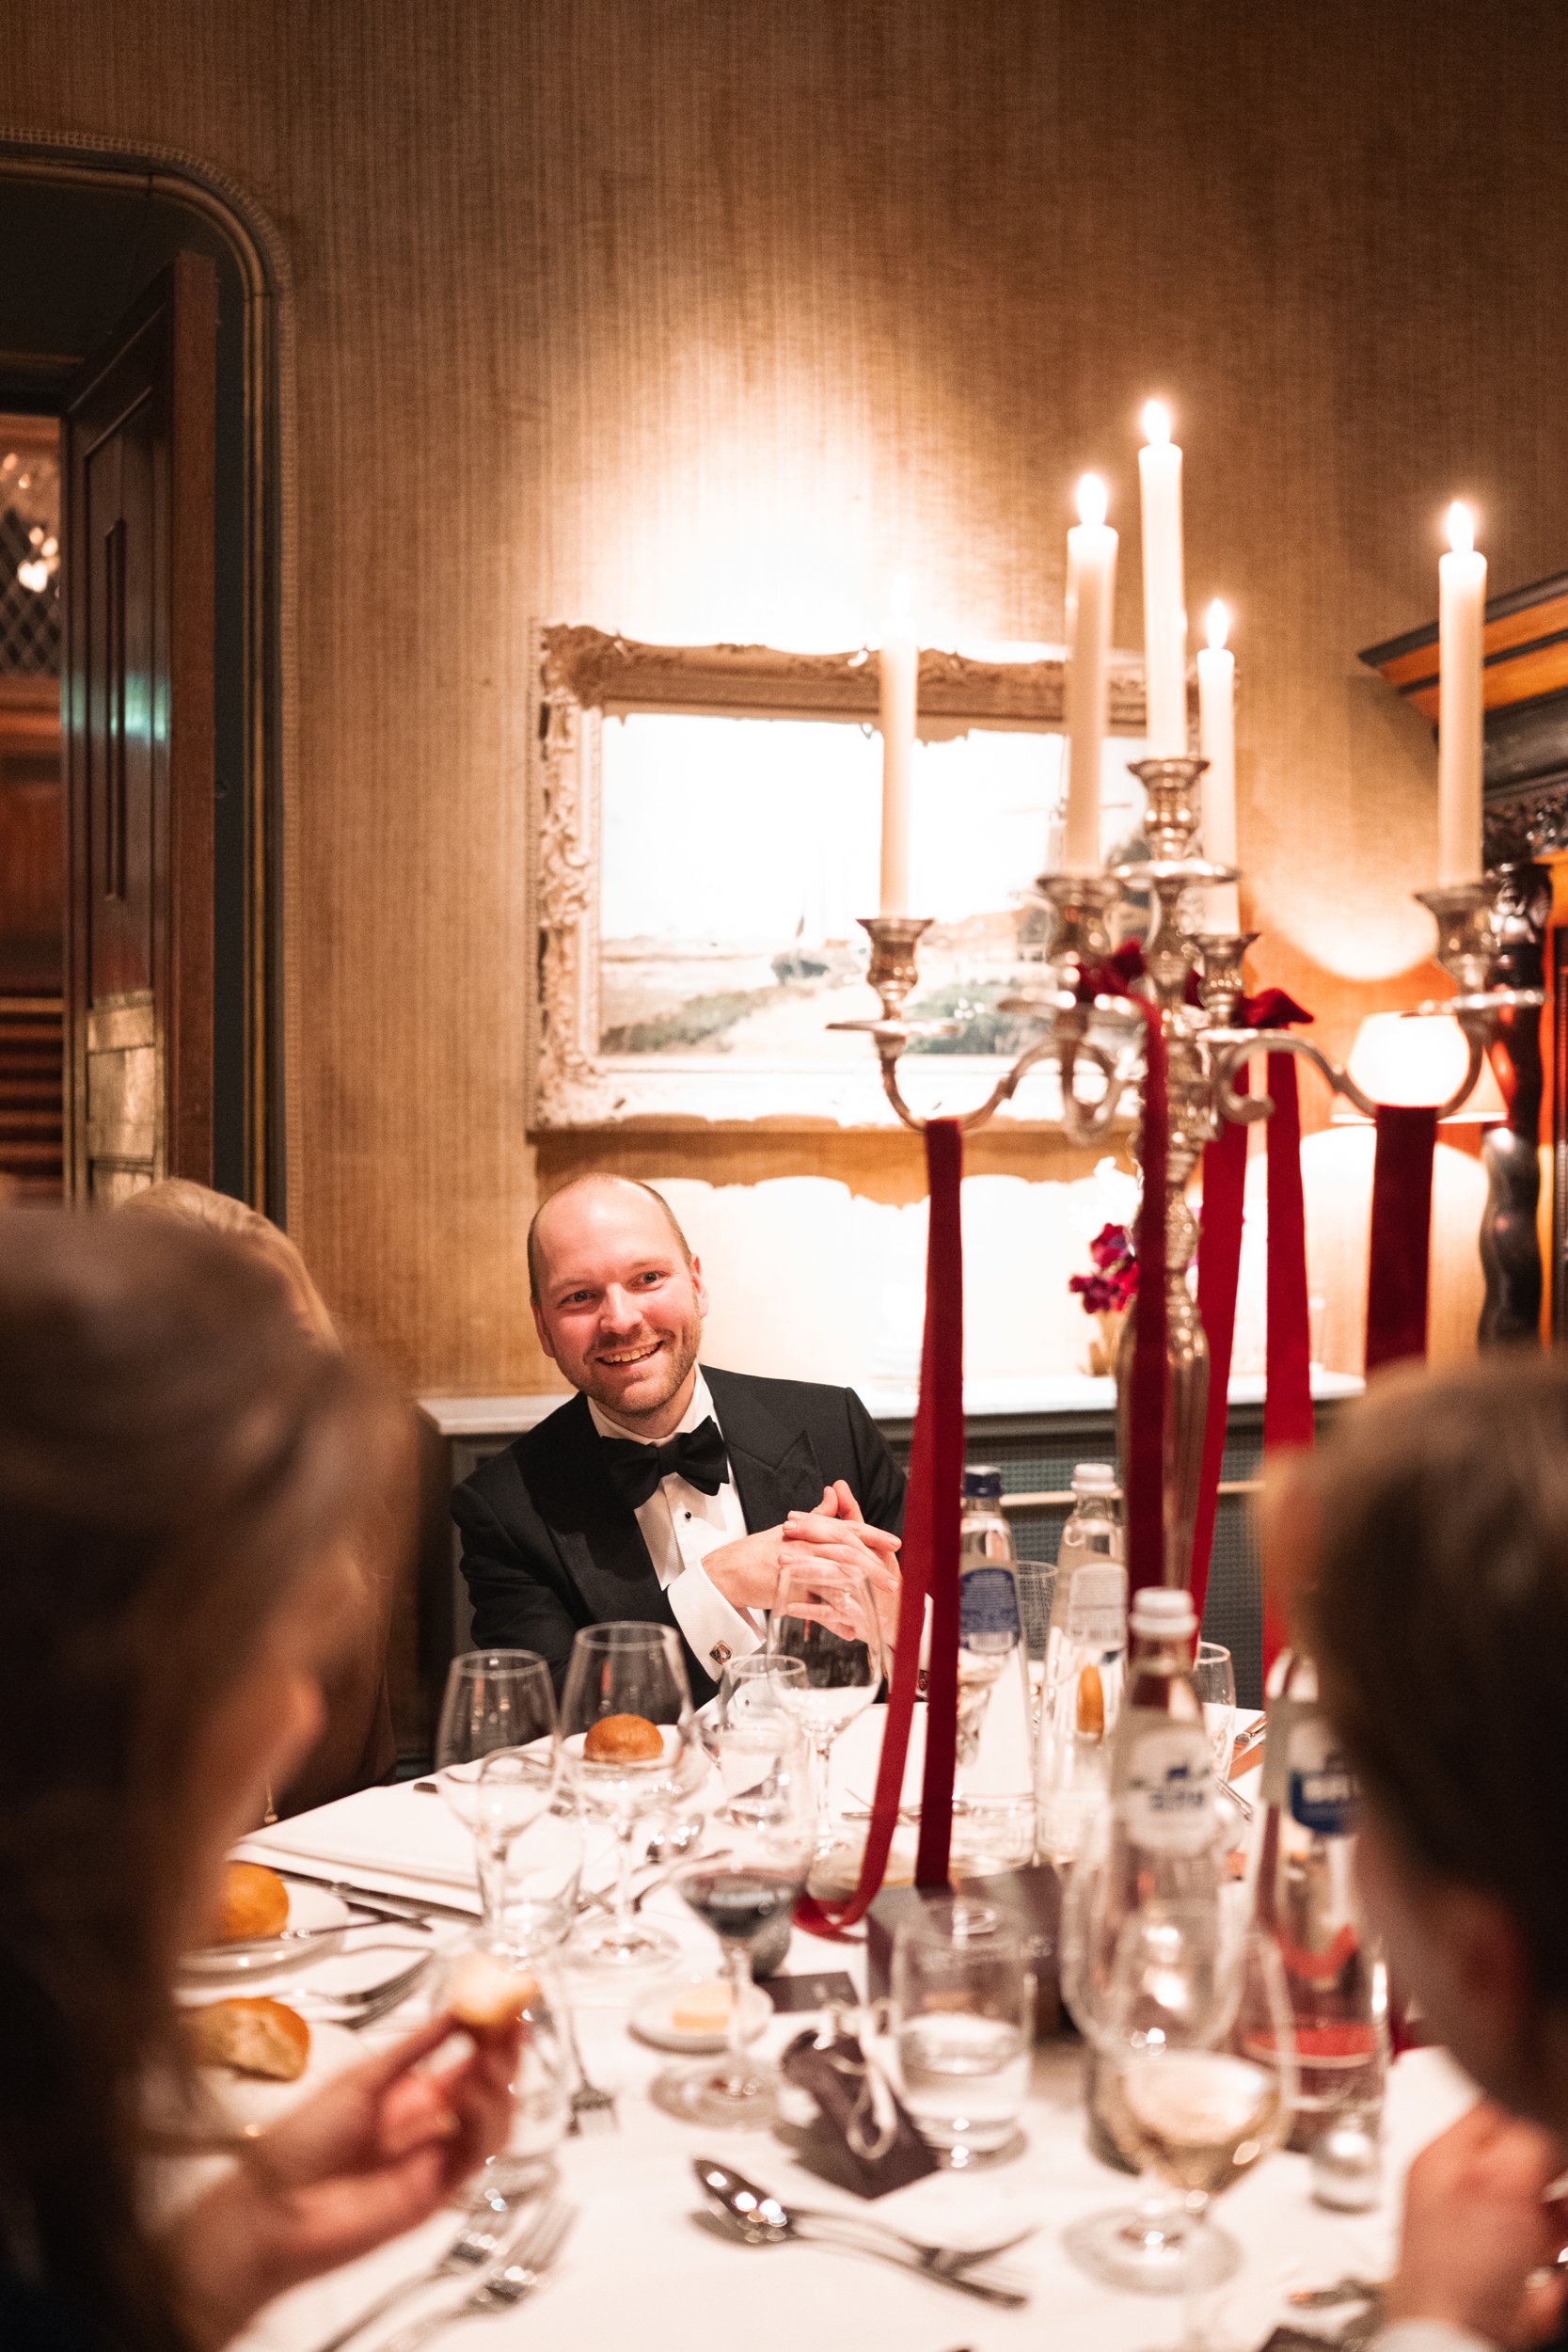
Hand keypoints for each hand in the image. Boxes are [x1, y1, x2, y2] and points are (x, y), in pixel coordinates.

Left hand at [166, 2009, 522, 2346]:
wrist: (274, 2207)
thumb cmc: (298, 2145)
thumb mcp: (360, 2079)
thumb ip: (412, 2050)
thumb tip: (454, 2011)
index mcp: (410, 2092)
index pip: (466, 2055)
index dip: (491, 2029)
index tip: (505, 1998)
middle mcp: (428, 2122)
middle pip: (488, 2085)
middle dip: (506, 2051)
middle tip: (513, 2020)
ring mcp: (433, 2156)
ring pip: (493, 2120)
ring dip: (500, 2084)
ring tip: (491, 2056)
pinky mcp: (435, 2190)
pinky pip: (475, 2155)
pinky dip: (483, 2121)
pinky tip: (473, 2093)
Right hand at [701, 1484, 900, 1624]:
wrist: (727, 1571)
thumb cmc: (758, 1551)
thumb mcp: (790, 1529)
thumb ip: (817, 1515)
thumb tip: (834, 1493)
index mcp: (808, 1530)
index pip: (846, 1527)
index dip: (873, 1534)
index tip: (895, 1543)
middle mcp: (804, 1544)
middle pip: (846, 1552)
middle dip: (873, 1567)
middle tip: (892, 1582)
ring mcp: (795, 1566)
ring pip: (834, 1577)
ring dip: (858, 1594)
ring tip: (877, 1609)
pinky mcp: (787, 1590)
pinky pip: (815, 1606)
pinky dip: (833, 1619)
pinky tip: (849, 1630)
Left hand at [1386, 2100, 1567, 2348]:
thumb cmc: (1454, 2273)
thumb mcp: (1498, 2183)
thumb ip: (1530, 2139)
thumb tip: (1550, 2107)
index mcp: (1445, 2165)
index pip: (1494, 2112)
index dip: (1536, 2108)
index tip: (1560, 2109)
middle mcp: (1461, 2204)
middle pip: (1525, 2168)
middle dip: (1557, 2168)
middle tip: (1563, 2172)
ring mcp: (1484, 2253)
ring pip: (1540, 2221)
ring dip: (1562, 2216)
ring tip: (1564, 2218)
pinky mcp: (1505, 2298)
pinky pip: (1546, 2276)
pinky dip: (1559, 2274)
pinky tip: (1559, 2279)